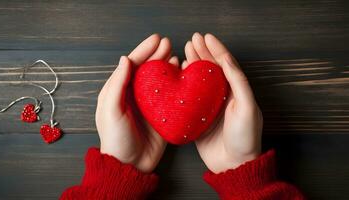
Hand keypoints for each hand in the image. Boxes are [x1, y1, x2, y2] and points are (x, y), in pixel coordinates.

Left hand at [96, 34, 179, 172]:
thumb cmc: (116, 138)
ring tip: (176, 55)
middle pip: (147, 69)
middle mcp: (135, 94)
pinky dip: (177, 84)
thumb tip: (124, 59)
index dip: (143, 50)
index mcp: (120, 91)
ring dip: (167, 66)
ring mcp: (150, 104)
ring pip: (160, 79)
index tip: (155, 39)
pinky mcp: (163, 114)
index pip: (132, 65)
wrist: (130, 164)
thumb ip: (117, 85)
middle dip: (157, 54)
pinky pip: (171, 95)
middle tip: (168, 43)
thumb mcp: (111, 110)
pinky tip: (182, 75)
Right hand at [183, 33, 262, 172]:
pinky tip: (178, 75)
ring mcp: (209, 105)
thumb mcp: (247, 107)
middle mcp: (222, 95)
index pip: (226, 64)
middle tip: (192, 39)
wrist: (233, 164)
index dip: (216, 49)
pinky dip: (183, 84)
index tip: (206, 37)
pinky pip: (189, 97)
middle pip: (211, 68)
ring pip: (199, 80)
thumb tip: (227, 60)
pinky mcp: (198, 116)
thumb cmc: (245, 137)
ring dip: (192, 64)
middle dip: (202, 52)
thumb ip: (238, 82)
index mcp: (236, 90)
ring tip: (184, 51)